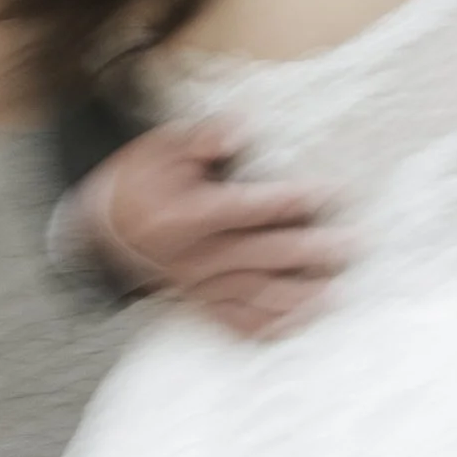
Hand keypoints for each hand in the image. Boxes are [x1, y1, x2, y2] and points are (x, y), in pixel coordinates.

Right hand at [80, 122, 347, 340]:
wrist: (106, 223)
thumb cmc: (143, 179)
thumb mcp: (163, 146)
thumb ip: (203, 138)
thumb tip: (238, 129)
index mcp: (185, 216)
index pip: (244, 209)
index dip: (286, 200)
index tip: (325, 192)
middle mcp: (193, 256)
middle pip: (258, 255)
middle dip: (307, 251)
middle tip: (350, 245)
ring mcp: (198, 285)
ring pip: (252, 297)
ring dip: (296, 297)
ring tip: (335, 292)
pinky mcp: (200, 304)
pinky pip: (234, 323)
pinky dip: (267, 328)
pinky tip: (300, 324)